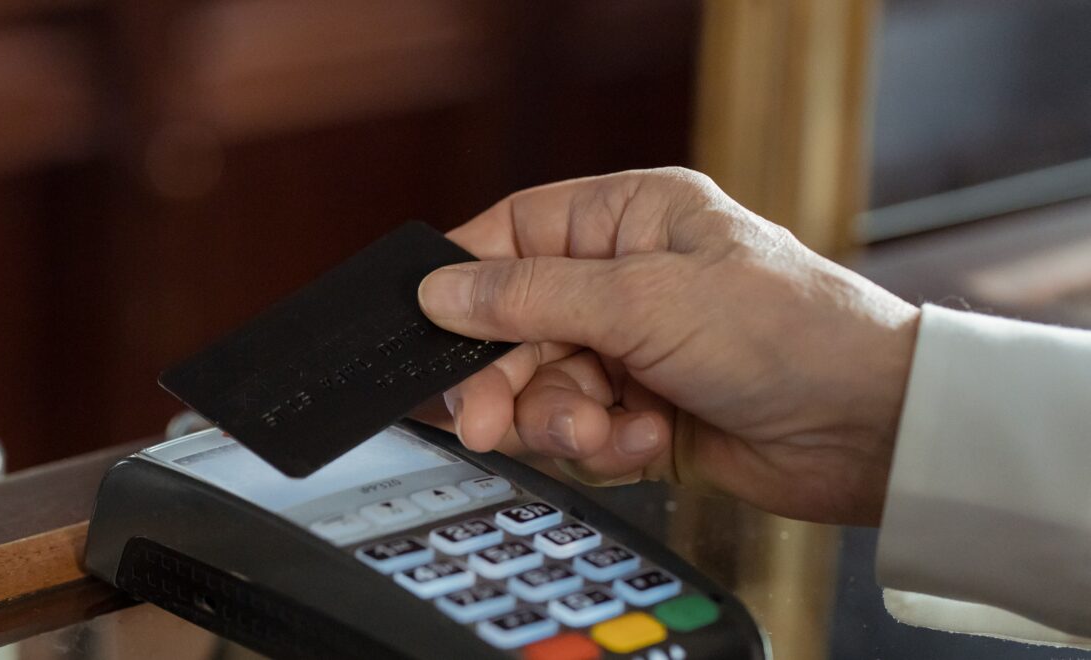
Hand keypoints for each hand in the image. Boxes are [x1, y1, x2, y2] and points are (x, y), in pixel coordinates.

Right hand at [416, 168, 918, 524]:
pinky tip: (647, 440)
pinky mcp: (644, 416)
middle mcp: (627, 280)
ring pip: (541, 388)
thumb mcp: (644, 300)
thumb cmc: (789, 334)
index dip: (466, 283)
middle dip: (505, 377)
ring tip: (599, 432)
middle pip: (514, 326)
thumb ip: (530, 297)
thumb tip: (440, 291)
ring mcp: (635, 351)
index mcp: (629, 219)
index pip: (513, 237)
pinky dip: (604, 444)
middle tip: (486, 419)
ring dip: (561, 418)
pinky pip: (580, 432)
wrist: (871, 431)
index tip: (430, 329)